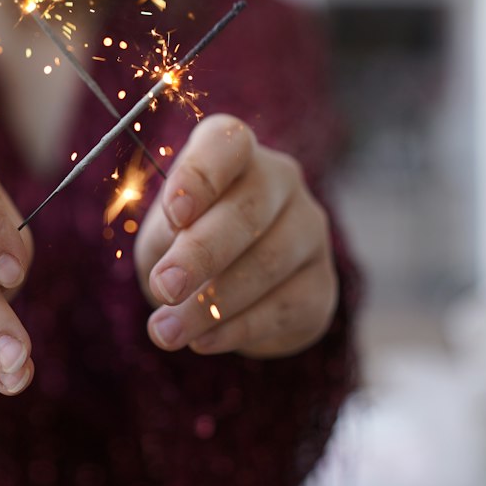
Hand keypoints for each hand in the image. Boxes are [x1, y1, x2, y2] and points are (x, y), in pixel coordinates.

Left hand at [134, 115, 337, 358]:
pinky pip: (285, 307)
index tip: (174, 212)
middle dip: (201, 253)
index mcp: (234, 150)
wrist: (225, 284)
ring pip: (268, 263)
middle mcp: (281, 179)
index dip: (201, 176)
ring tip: (166, 331)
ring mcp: (310, 230)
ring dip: (212, 303)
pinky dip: (238, 328)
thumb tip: (174, 277)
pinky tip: (203, 340)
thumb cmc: (185, 239)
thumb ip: (166, 238)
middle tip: (165, 287)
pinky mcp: (322, 283)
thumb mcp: (163, 230)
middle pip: (249, 210)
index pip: (227, 144)